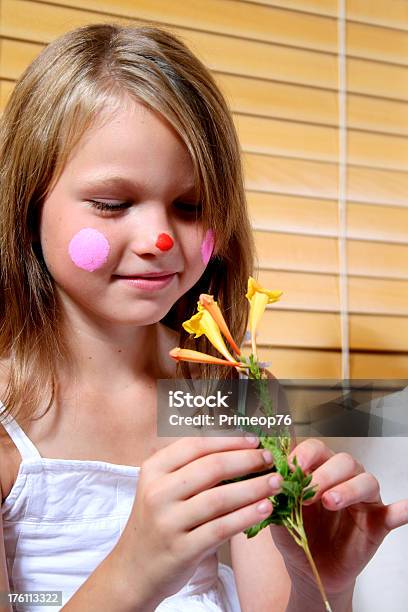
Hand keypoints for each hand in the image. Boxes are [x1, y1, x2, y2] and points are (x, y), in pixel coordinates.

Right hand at [113, 435, 280, 607]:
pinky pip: (221, 528)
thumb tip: (239, 448)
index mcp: (153, 469)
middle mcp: (157, 492)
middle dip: (246, 460)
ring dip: (253, 487)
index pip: (195, 445)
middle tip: (269, 459)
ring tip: (275, 482)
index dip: (228, 440)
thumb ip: (192, 468)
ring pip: (219, 498)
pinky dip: (247, 516)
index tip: (254, 439)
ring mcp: (168, 522)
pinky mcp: (181, 549)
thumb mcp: (163, 488)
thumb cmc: (159, 521)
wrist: (134, 569)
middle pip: (211, 467)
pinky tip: (265, 508)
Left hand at [269, 438, 407, 596]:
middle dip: (325, 473)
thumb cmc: (296, 536)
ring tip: (330, 501)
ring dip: (349, 488)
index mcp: (319, 470)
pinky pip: (394, 513)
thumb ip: (275, 499)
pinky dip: (401, 510)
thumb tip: (269, 481)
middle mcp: (343, 478)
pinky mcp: (378, 523)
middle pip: (343, 461)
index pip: (317, 450)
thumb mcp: (279, 518)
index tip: (291, 467)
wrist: (309, 569)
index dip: (305, 455)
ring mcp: (363, 500)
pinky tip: (404, 508)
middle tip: (309, 492)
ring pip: (365, 480)